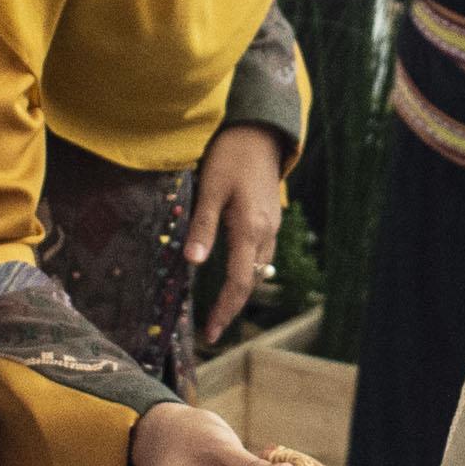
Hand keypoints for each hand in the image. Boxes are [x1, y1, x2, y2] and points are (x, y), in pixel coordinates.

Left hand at [186, 122, 286, 348]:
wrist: (258, 132)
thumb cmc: (230, 156)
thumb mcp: (211, 189)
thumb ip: (203, 226)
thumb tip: (194, 263)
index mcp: (250, 228)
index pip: (239, 282)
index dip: (225, 310)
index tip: (211, 332)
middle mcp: (266, 232)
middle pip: (251, 281)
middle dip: (232, 307)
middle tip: (213, 328)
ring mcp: (271, 226)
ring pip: (258, 269)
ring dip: (240, 290)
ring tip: (220, 307)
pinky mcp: (269, 219)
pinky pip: (260, 254)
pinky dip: (246, 271)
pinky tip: (232, 273)